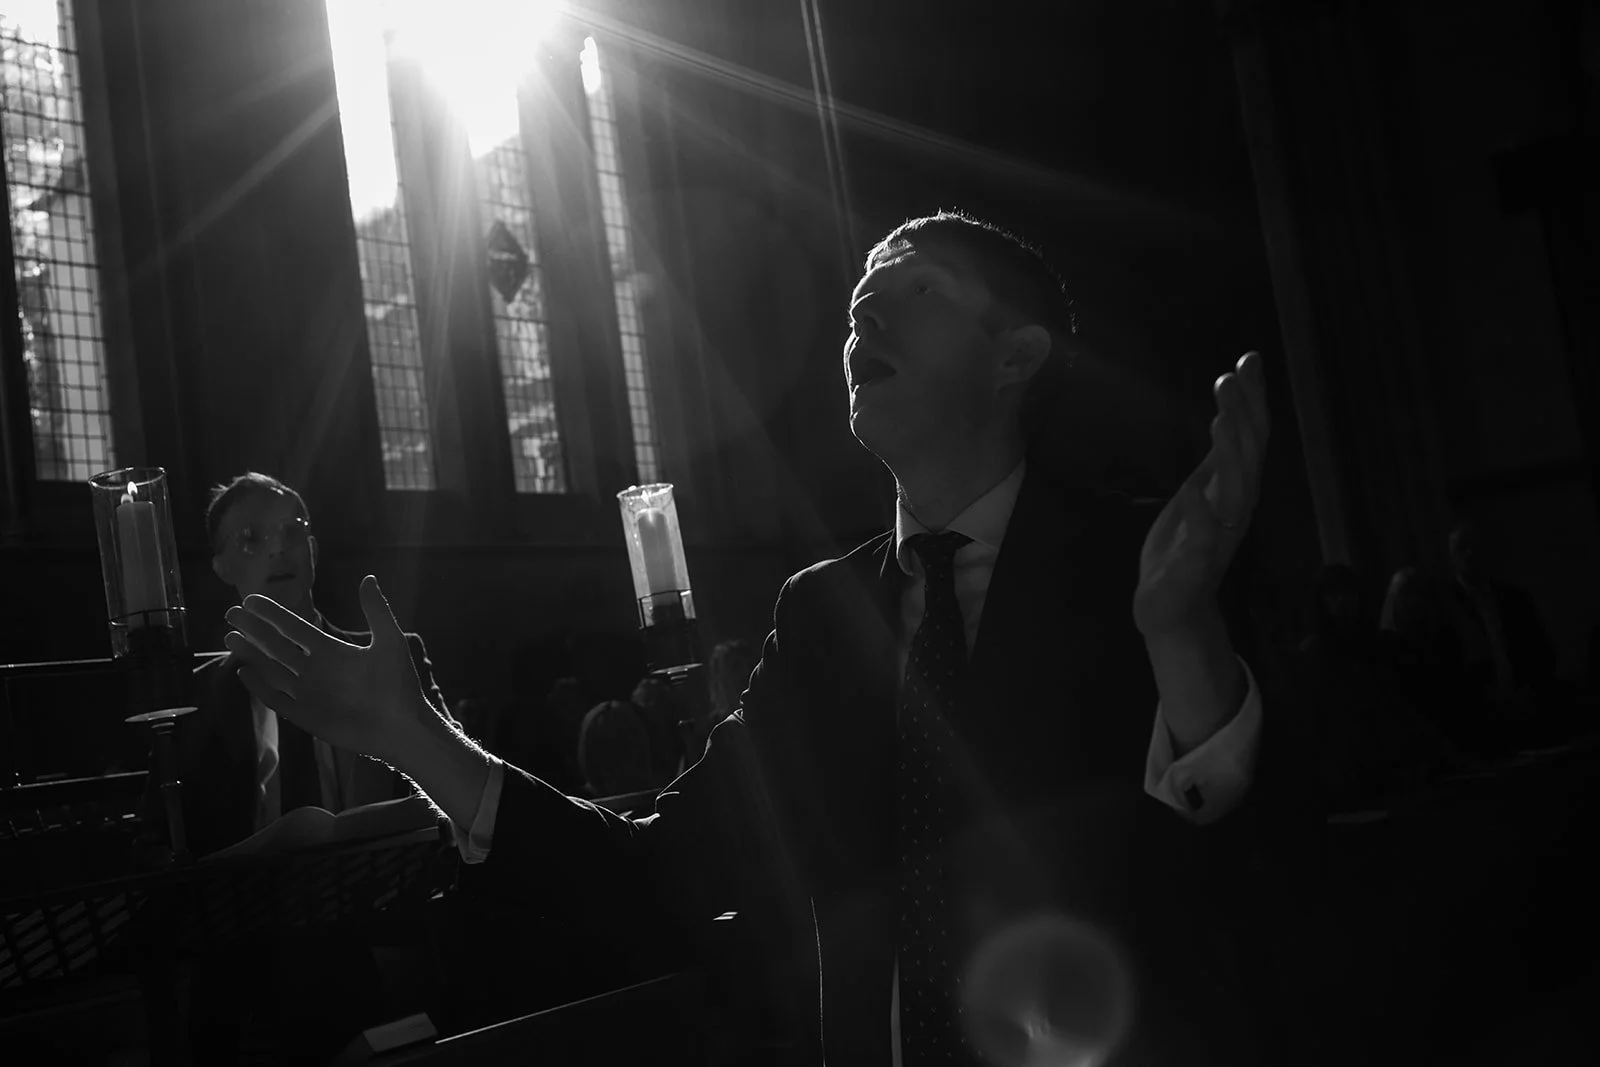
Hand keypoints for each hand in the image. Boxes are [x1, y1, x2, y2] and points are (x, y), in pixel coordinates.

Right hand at [224, 575, 429, 766]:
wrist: (402, 727)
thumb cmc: (400, 685)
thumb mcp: (389, 642)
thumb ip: (376, 611)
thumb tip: (369, 577)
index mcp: (331, 652)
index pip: (294, 629)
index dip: (272, 615)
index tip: (250, 600)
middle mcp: (315, 670)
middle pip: (276, 647)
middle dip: (254, 631)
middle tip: (230, 614)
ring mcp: (308, 694)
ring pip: (272, 670)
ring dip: (251, 655)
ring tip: (229, 638)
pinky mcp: (305, 717)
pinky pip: (277, 700)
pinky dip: (260, 688)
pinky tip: (243, 673)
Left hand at [1134, 352, 1269, 637]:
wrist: (1171, 606)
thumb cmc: (1187, 544)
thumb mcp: (1202, 489)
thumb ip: (1218, 456)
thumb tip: (1230, 411)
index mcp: (1236, 488)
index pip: (1252, 436)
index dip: (1253, 398)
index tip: (1249, 358)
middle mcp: (1237, 508)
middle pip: (1250, 456)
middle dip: (1243, 416)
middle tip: (1231, 377)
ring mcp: (1221, 535)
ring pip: (1236, 492)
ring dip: (1230, 455)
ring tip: (1220, 420)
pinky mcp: (1197, 563)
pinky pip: (1205, 538)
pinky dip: (1199, 514)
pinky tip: (1190, 491)